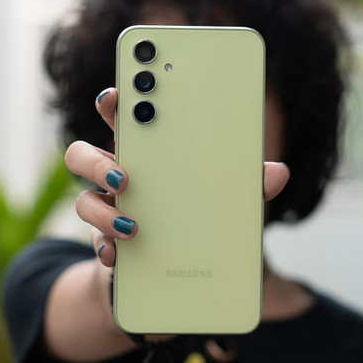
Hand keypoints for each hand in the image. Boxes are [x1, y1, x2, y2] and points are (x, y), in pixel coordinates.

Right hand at [64, 87, 289, 268]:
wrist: (180, 268)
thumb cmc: (200, 215)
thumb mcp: (228, 198)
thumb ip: (248, 183)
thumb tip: (279, 172)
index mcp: (146, 153)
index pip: (120, 119)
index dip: (113, 103)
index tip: (116, 95)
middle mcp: (118, 177)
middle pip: (83, 155)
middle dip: (96, 161)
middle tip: (124, 176)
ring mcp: (108, 210)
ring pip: (83, 201)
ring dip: (102, 211)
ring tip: (132, 225)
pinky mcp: (108, 242)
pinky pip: (96, 243)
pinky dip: (107, 248)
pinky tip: (119, 255)